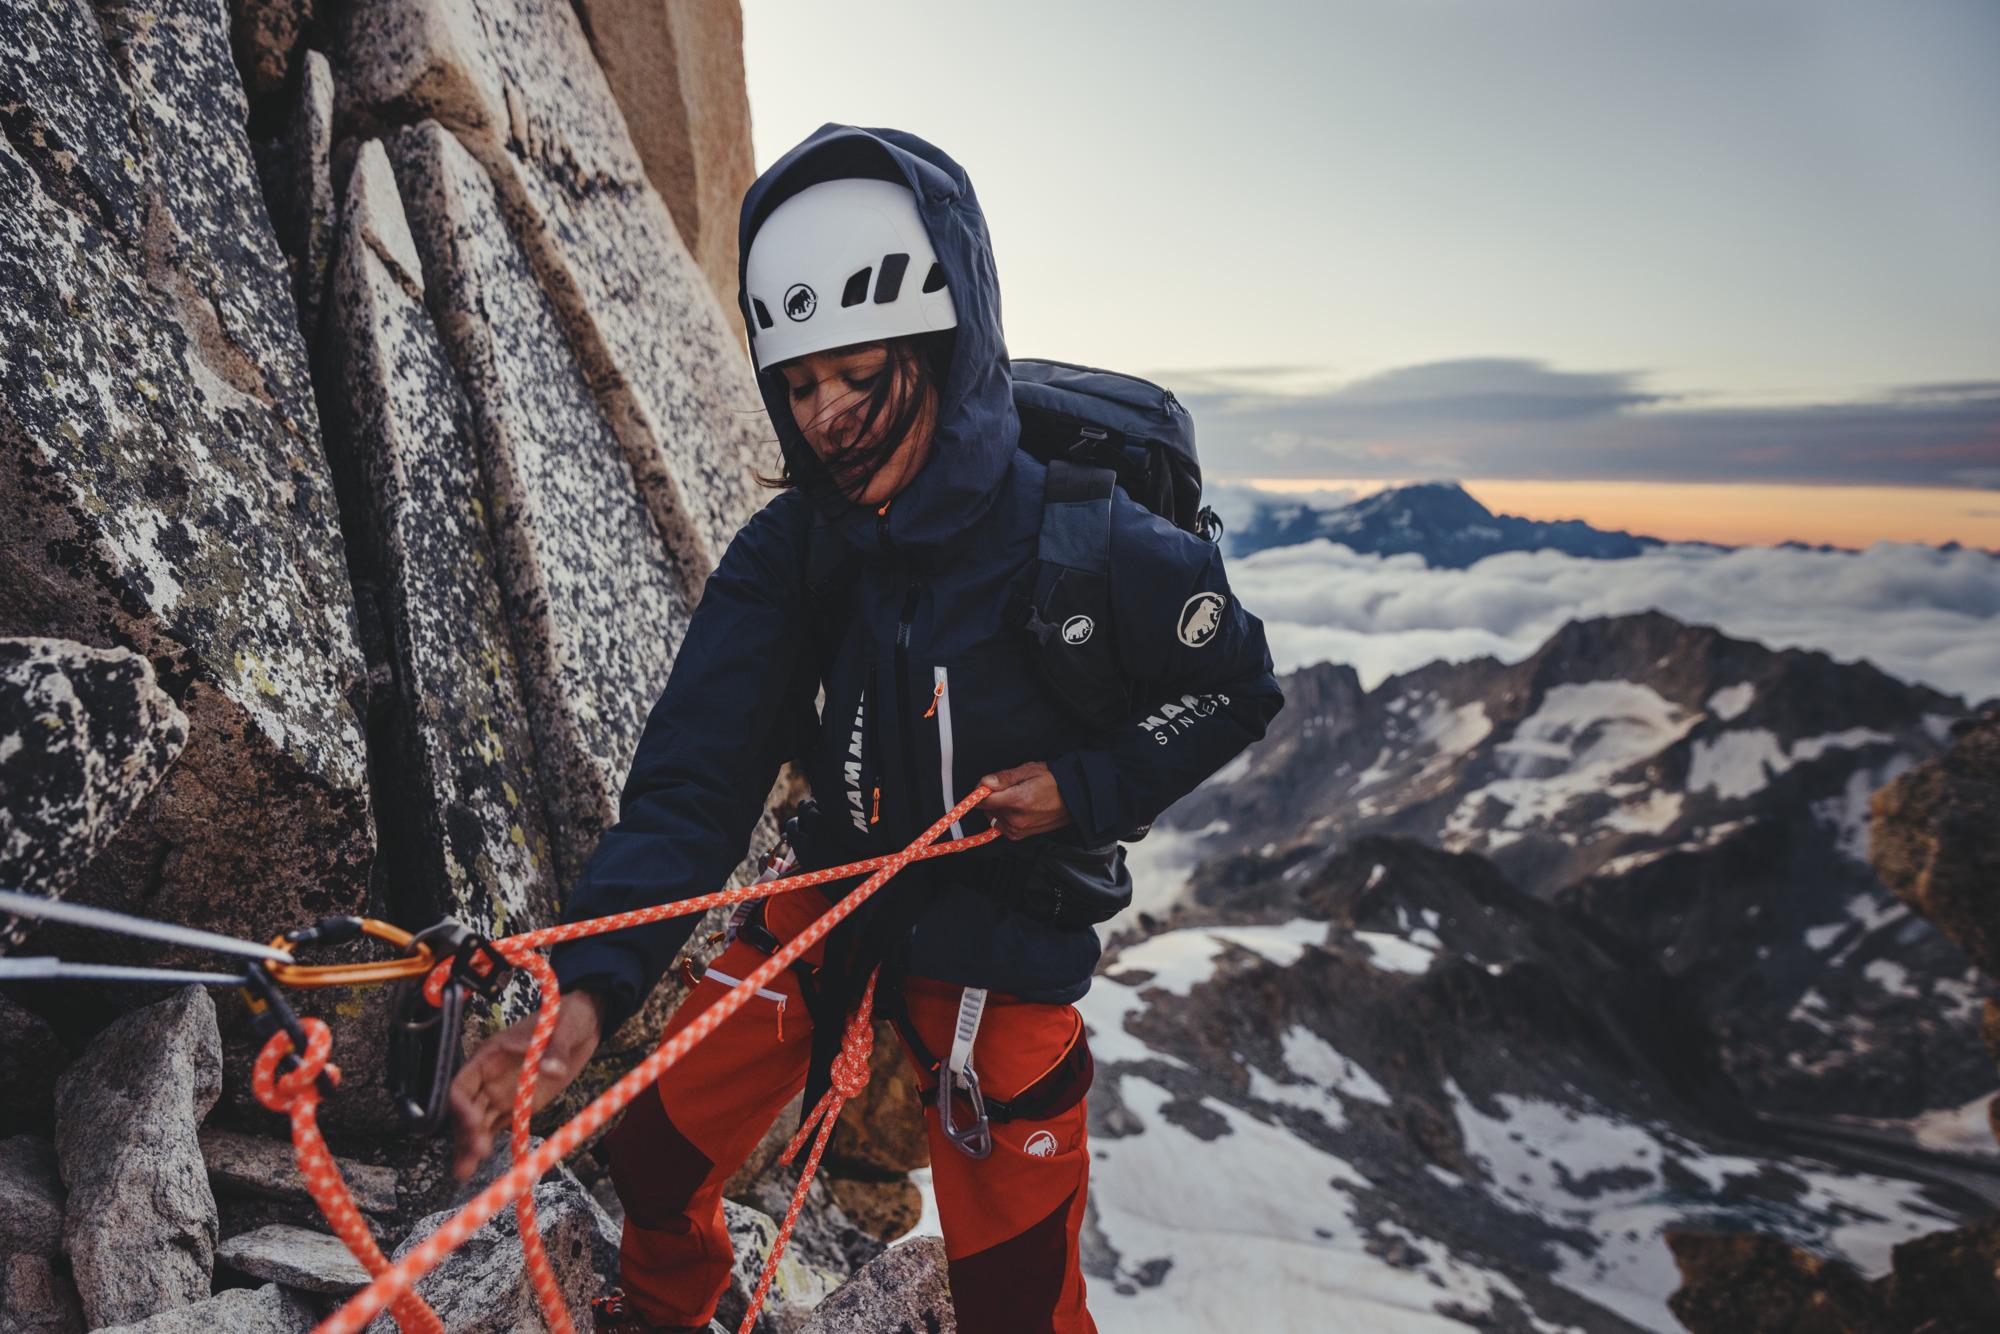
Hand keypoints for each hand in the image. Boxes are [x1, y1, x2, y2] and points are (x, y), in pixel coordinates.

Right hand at [447, 990, 602, 1180]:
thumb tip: (553, 1070)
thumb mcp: (562, 1027)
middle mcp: (489, 1077)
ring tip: (463, 1174)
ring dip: (470, 1146)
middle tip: (474, 1159)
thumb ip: (555, 1050)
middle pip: (467, 1110)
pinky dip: (486, 1143)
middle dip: (466, 1134)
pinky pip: (495, 1127)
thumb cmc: (567, 1017)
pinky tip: (477, 1163)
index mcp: (490, 1055)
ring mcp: (501, 1092)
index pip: (462, 1084)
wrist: (583, 1023)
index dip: (462, 1107)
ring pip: (477, 1123)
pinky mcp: (516, 1105)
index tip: (474, 1126)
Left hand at [976, 761, 1072, 839]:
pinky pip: (1002, 826)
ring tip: (1016, 798)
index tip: (986, 785)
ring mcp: (1018, 829)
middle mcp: (1016, 818)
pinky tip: (1017, 809)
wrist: (1074, 798)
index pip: (984, 800)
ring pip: (994, 817)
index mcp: (1017, 800)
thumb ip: (1004, 778)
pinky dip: (1004, 817)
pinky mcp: (1020, 835)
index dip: (981, 790)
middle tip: (1009, 788)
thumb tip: (985, 783)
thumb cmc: (1055, 782)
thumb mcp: (1029, 771)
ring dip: (999, 808)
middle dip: (993, 797)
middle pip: (988, 809)